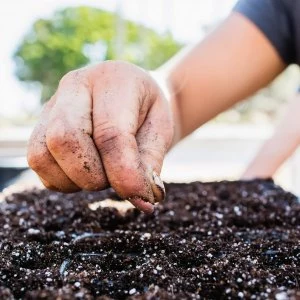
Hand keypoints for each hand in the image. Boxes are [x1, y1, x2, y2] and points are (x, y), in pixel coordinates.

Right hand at [27, 61, 173, 212]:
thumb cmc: (148, 113)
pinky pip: (39, 164)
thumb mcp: (161, 131)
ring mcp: (53, 105)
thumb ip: (150, 163)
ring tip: (102, 174)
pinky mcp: (41, 126)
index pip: (111, 133)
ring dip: (75, 180)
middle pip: (65, 139)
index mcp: (114, 80)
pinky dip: (63, 180)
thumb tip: (141, 201)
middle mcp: (75, 86)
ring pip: (42, 155)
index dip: (124, 173)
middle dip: (93, 175)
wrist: (133, 96)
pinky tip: (86, 172)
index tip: (142, 198)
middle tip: (117, 179)